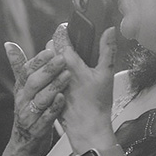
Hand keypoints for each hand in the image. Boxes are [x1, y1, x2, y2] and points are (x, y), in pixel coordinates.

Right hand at [3, 40, 68, 155]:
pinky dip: (54, 108)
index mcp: (20, 89)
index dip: (37, 60)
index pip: (26, 70)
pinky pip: (45, 117)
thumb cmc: (27, 112)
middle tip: (62, 58)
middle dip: (48, 70)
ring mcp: (28, 115)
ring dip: (54, 86)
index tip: (50, 49)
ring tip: (67, 75)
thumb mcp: (21, 90)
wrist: (23, 145)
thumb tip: (9, 45)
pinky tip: (63, 99)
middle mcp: (22, 100)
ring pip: (40, 98)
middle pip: (33, 82)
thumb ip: (18, 67)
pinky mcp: (37, 129)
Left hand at [53, 23, 117, 151]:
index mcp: (68, 61)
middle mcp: (54, 68)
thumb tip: (110, 30)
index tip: (70, 28)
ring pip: (46, 60)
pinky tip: (64, 76)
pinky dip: (51, 71)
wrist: (86, 126)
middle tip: (73, 47)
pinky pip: (45, 74)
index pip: (59, 35)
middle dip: (59, 43)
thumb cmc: (96, 103)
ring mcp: (48, 79)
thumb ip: (107, 49)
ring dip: (54, 57)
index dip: (65, 29)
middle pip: (50, 46)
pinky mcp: (47, 88)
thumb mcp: (106, 73)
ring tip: (69, 62)